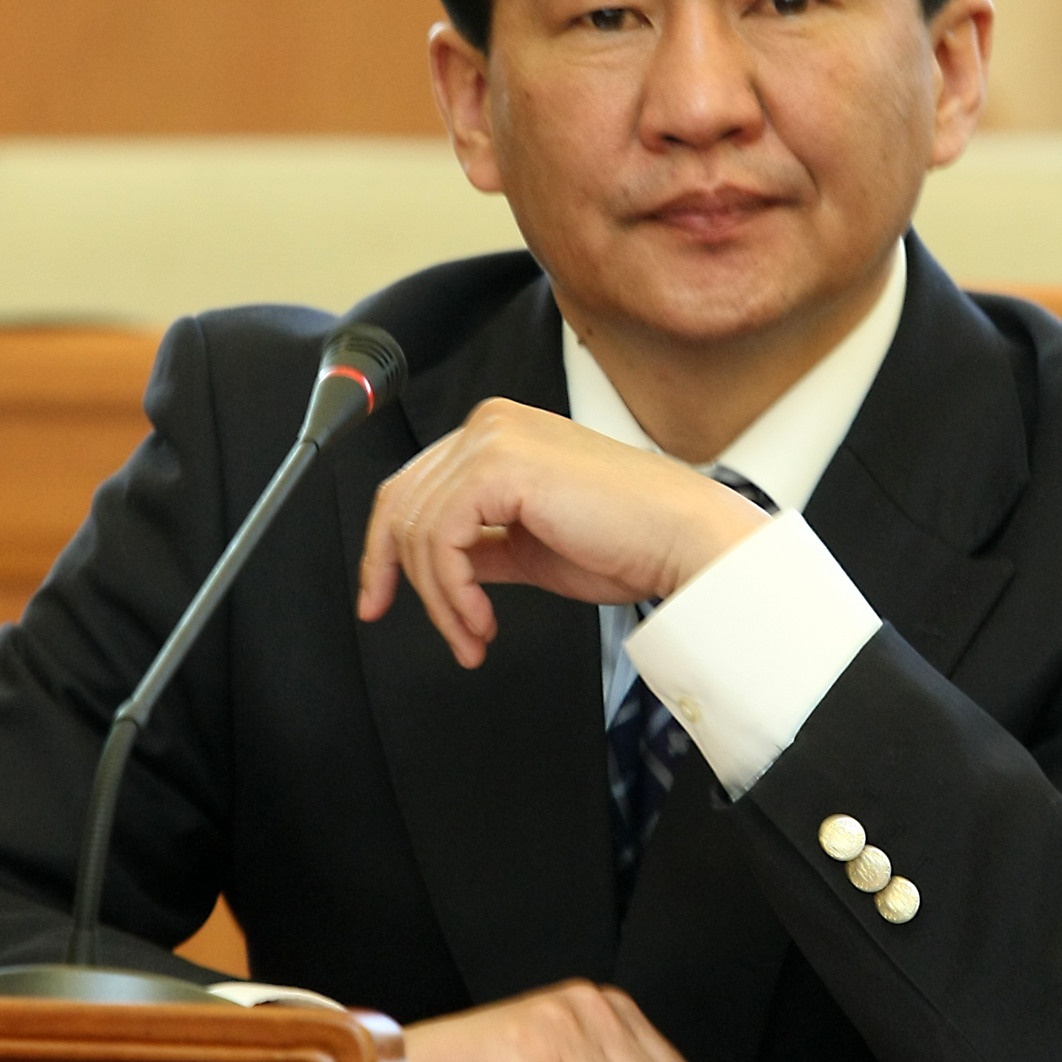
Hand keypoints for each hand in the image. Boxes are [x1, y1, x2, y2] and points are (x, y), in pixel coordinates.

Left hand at [358, 398, 768, 665]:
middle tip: (449, 635)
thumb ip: (482, 545)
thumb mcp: (532, 546)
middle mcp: (490, 424)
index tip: (379, 600)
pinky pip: (441, 539)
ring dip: (442, 601)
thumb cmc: (630, 541)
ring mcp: (492, 438)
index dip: (385, 551)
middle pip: (402, 506)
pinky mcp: (498, 465)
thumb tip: (439, 569)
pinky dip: (453, 592)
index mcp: (499, 433)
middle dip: (409, 583)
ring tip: (476, 637)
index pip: (413, 487)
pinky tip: (482, 620)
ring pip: (418, 530)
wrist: (683, 539)